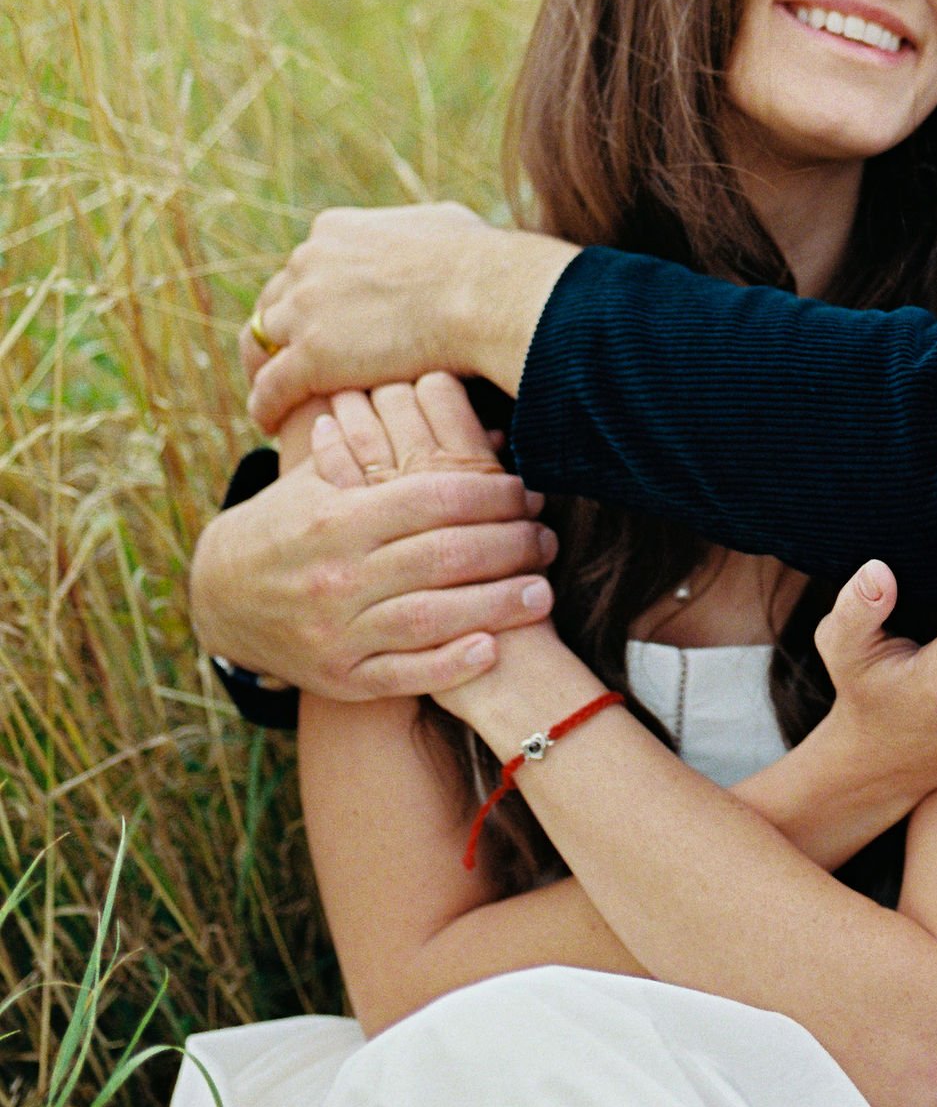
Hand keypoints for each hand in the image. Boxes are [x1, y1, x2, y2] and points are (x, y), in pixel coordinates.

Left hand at [244, 205, 575, 432]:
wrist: (483, 294)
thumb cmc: (480, 261)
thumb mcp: (442, 225)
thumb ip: (420, 234)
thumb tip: (437, 240)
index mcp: (335, 231)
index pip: (306, 265)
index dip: (311, 295)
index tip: (319, 319)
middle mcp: (309, 262)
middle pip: (276, 301)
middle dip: (280, 330)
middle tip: (285, 359)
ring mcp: (305, 310)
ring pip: (261, 343)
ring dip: (264, 368)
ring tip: (273, 394)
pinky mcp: (310, 357)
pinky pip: (271, 388)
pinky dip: (266, 406)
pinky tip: (272, 423)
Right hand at [305, 374, 585, 737]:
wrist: (217, 595)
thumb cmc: (289, 522)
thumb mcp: (322, 476)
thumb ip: (387, 452)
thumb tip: (479, 429)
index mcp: (336, 516)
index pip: (431, 499)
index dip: (492, 496)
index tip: (530, 494)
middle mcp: (335, 574)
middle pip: (442, 556)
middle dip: (508, 546)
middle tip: (548, 539)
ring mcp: (334, 631)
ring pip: (430, 617)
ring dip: (495, 606)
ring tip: (542, 593)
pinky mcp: (337, 677)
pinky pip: (401, 674)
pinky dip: (448, 664)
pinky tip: (492, 648)